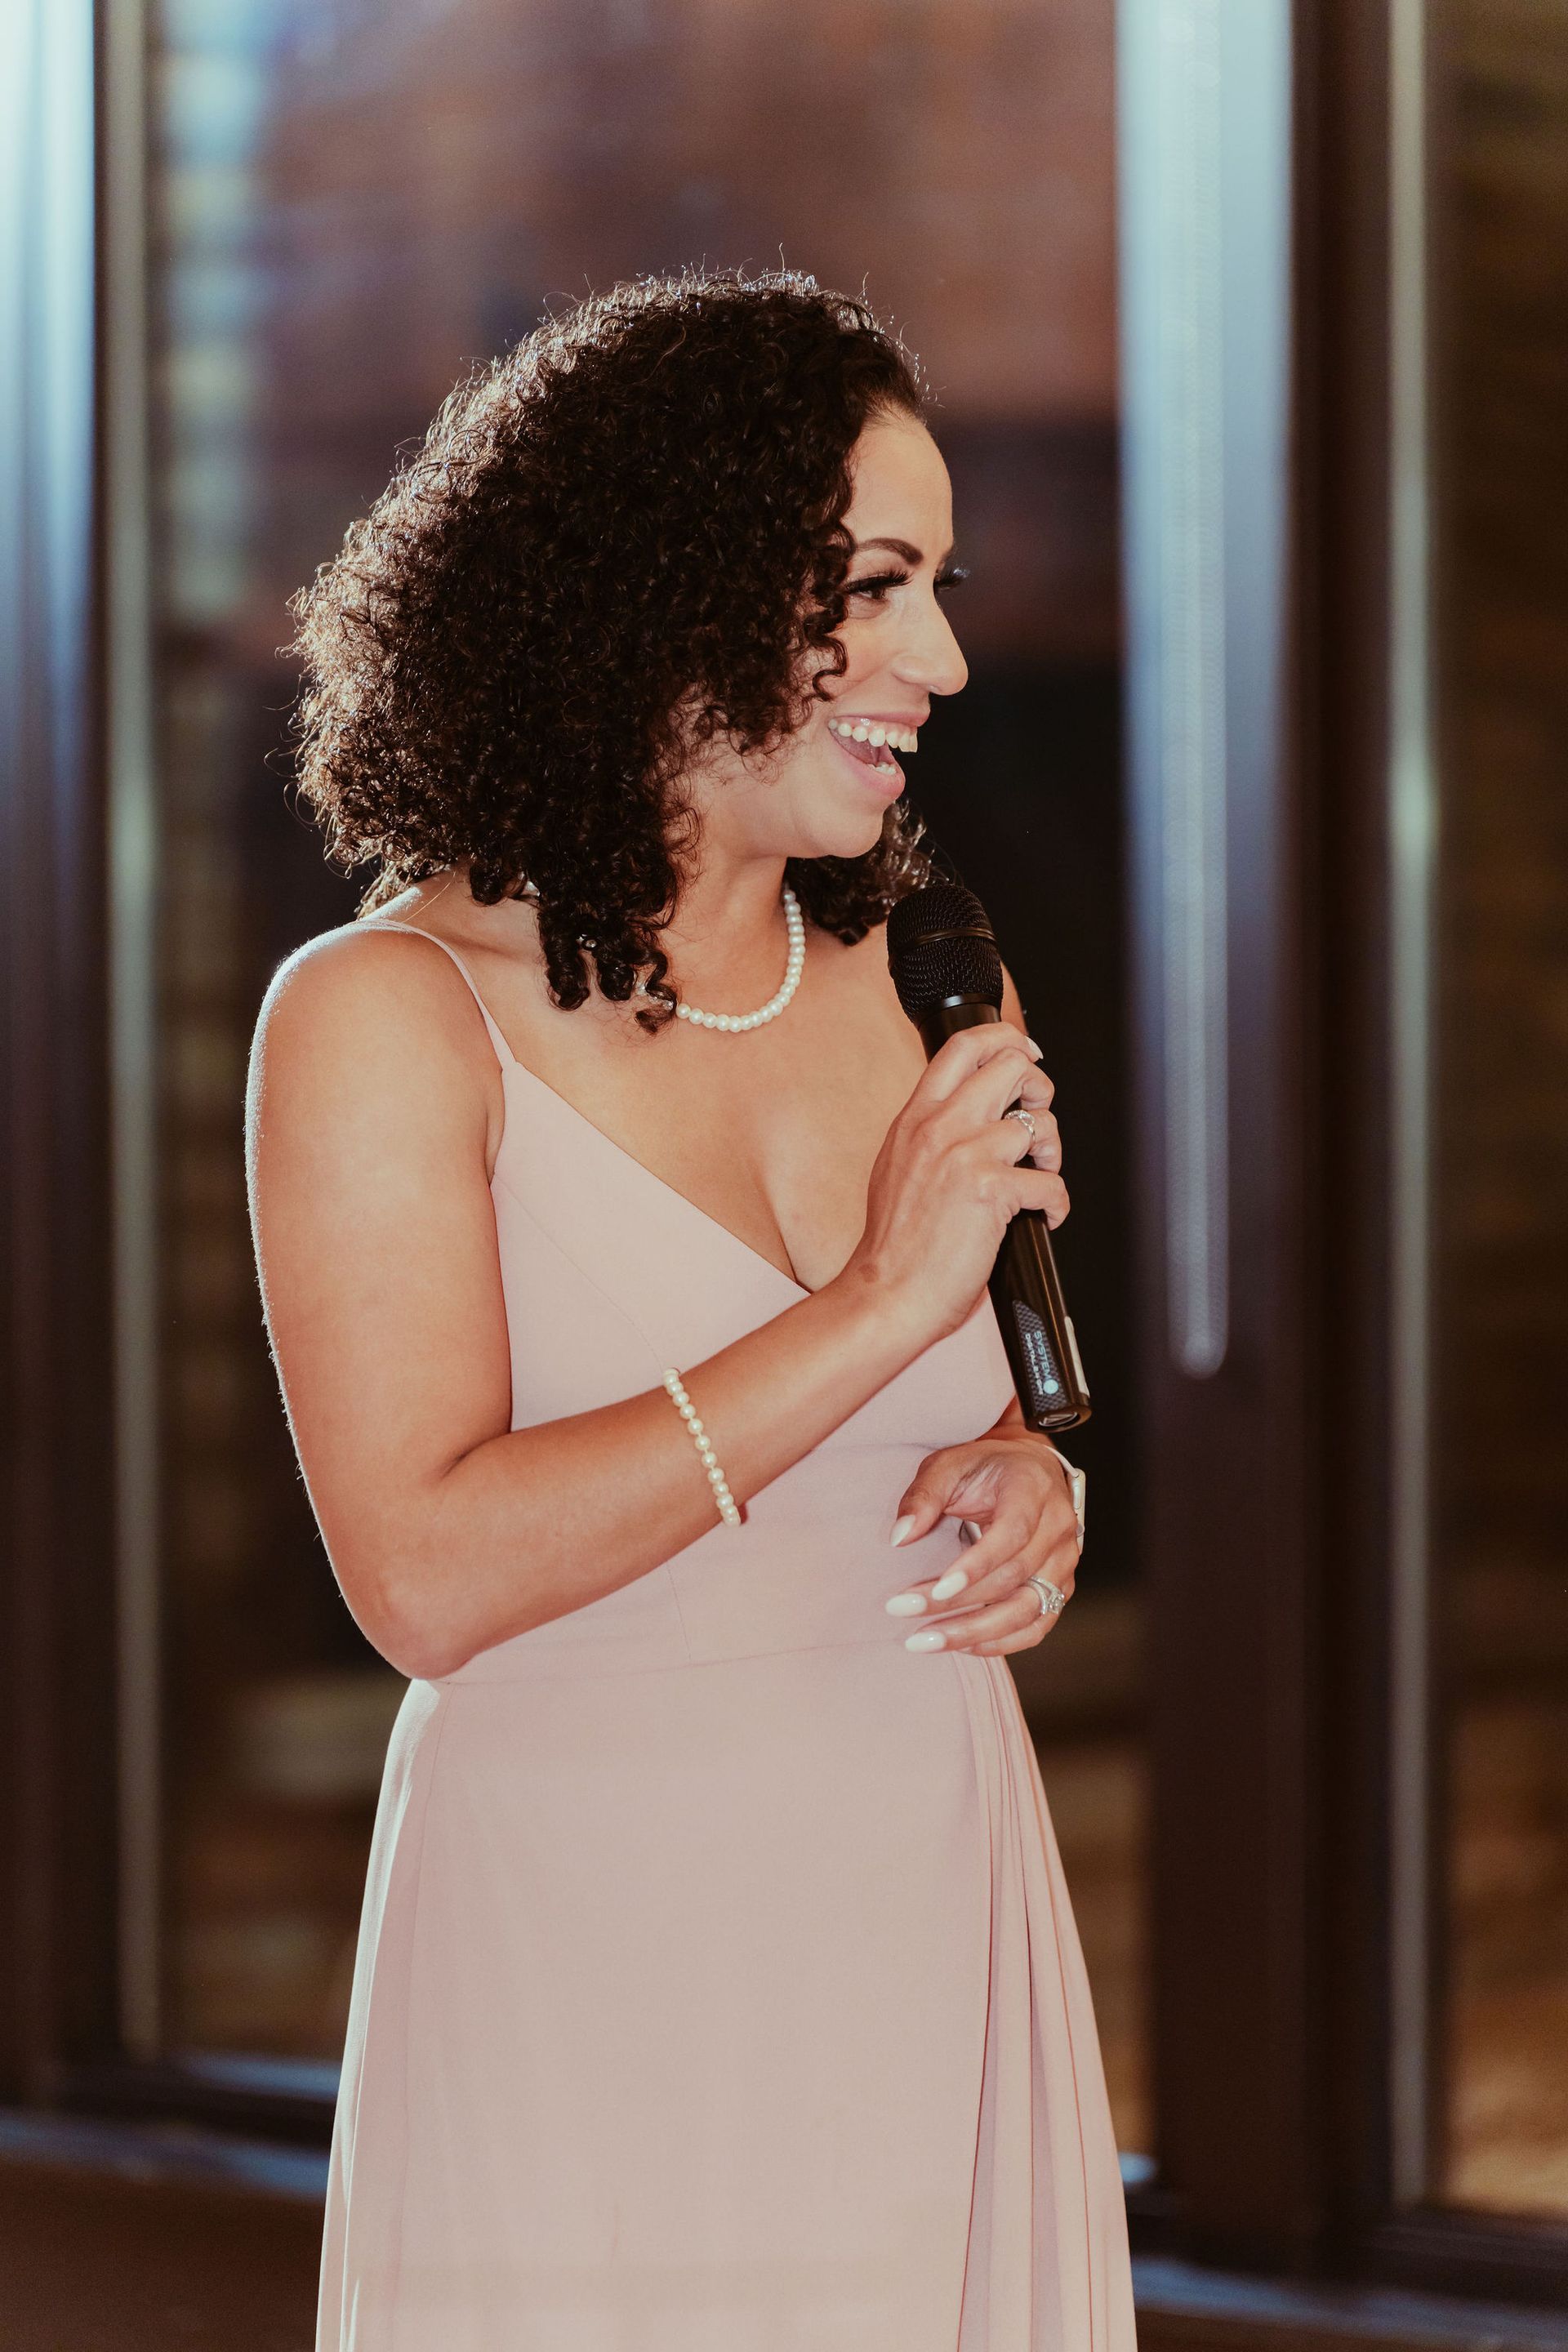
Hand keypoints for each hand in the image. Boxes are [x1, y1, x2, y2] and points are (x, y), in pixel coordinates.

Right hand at [838, 1025, 1067, 1347]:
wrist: (887, 1293)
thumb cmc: (895, 1246)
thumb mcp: (898, 1168)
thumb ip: (931, 1135)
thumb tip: (974, 1118)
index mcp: (914, 1118)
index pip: (962, 1047)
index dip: (1006, 1038)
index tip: (1027, 1052)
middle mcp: (938, 1126)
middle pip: (1010, 1065)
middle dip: (1039, 1085)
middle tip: (1039, 1115)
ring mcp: (964, 1154)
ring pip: (1037, 1122)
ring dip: (1052, 1150)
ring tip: (1041, 1175)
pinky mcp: (990, 1189)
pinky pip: (1049, 1180)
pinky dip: (1057, 1202)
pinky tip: (1044, 1217)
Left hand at [882, 1431, 1081, 1655]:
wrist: (1028, 1471)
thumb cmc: (984, 1468)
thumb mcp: (947, 1465)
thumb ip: (923, 1496)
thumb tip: (898, 1538)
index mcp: (1032, 1489)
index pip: (1012, 1534)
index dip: (976, 1566)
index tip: (936, 1590)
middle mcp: (1057, 1527)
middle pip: (1013, 1578)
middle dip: (958, 1603)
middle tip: (903, 1610)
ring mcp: (1064, 1561)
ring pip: (1027, 1610)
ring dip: (975, 1632)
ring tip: (925, 1641)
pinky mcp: (1060, 1587)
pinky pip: (1037, 1626)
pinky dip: (1002, 1642)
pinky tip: (962, 1645)